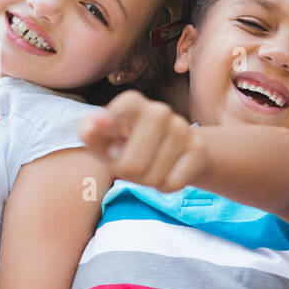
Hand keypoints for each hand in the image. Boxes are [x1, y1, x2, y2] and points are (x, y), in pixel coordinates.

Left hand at [78, 89, 205, 192]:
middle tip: (129, 162)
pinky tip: (166, 170)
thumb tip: (98, 123)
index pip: (119, 113)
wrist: (170, 150)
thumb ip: (90, 131)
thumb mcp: (100, 140)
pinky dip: (163, 185)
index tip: (104, 131)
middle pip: (131, 165)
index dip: (109, 129)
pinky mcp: (198, 149)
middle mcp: (159, 111)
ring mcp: (182, 129)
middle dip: (126, 173)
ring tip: (148, 164)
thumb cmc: (124, 144)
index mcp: (132, 103)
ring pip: (152, 177)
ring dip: (145, 180)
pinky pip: (171, 184)